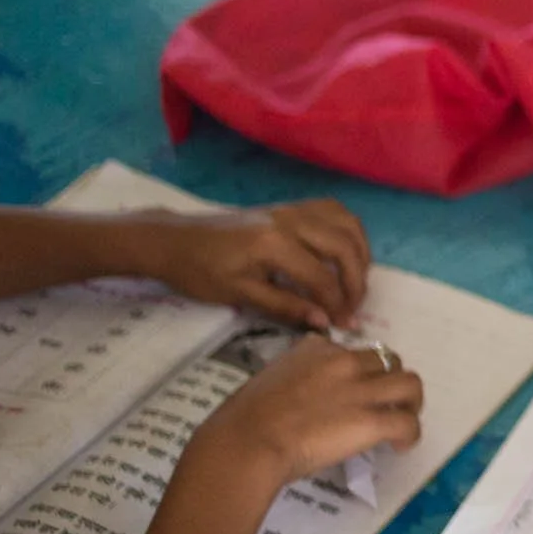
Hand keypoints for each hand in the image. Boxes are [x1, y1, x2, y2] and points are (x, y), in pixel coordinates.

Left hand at [136, 201, 371, 327]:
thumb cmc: (199, 272)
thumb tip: (324, 322)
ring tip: (355, 281)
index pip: (321, 277)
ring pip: (346, 223)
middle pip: (344, 246)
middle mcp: (290, 220)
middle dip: (356, 281)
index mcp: (274, 245)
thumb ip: (285, 306)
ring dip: (359, 253)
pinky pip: (333, 211)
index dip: (337, 304)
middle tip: (353, 308)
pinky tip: (345, 252)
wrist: (173, 240)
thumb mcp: (239, 294)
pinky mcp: (289, 207)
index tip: (344, 326)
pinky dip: (348, 231)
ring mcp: (292, 209)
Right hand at [190, 334, 421, 487]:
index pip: (352, 349)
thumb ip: (292, 378)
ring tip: (403, 418)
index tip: (353, 388)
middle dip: (390, 380)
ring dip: (411, 402)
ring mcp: (362, 390)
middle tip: (385, 402)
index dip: (358, 370)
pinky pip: (408, 423)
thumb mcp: (268, 379)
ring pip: (410, 384)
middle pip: (388, 361)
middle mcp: (345, 362)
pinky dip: (409, 434)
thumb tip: (299, 396)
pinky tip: (399, 445)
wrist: (249, 440)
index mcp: (316, 349)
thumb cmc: (245, 418)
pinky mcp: (372, 420)